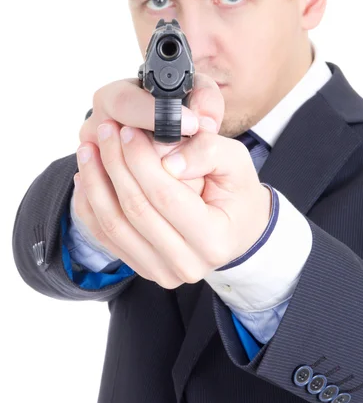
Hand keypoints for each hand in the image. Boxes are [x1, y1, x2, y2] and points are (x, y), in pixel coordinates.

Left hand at [74, 73, 224, 284]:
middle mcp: (187, 264)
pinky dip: (89, 206)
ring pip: (113, 226)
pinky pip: (104, 237)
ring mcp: (161, 272)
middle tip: (104, 131)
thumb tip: (167, 161)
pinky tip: (85, 176)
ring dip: (95, 184)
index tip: (128, 131)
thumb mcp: (235, 161)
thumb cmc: (236, 190)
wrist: (238, 227)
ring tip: (88, 150)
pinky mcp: (141, 268)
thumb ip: (207, 152)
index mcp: (214, 239)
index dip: (141, 160)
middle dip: (114, 165)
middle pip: (135, 210)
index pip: (166, 196)